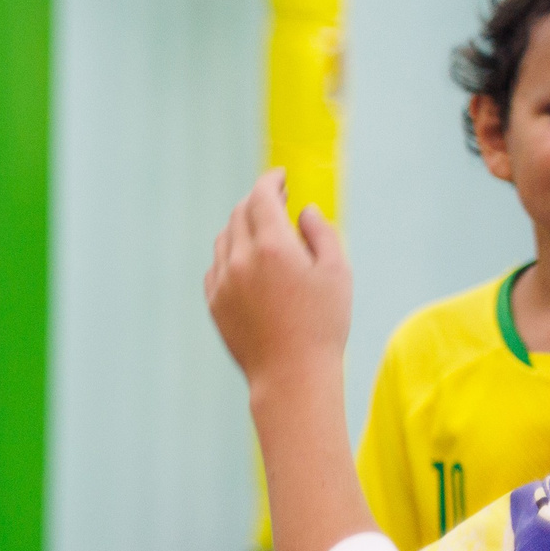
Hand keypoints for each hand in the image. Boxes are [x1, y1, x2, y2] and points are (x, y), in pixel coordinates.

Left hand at [204, 169, 351, 392]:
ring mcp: (221, 282)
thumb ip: (320, 233)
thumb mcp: (336, 271)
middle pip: (239, 214)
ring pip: (224, 239)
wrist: (290, 374)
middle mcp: (239, 260)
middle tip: (277, 197)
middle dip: (257, 200)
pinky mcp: (213, 303)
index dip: (270, 181)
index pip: (261, 197)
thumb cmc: (322, 323)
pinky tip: (247, 258)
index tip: (280, 176)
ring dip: (242, 225)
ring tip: (264, 227)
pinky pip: (216, 266)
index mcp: (271, 247)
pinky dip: (230, 252)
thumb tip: (303, 210)